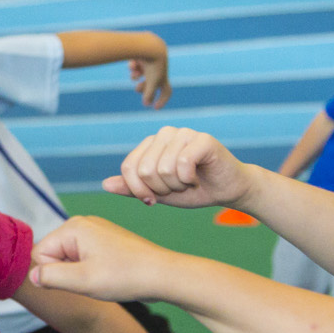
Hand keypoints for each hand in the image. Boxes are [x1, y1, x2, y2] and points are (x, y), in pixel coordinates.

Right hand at [28, 216, 184, 304]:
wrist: (163, 275)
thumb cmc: (125, 276)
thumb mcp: (82, 280)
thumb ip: (50, 277)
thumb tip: (32, 276)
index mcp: (73, 227)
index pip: (39, 254)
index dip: (53, 274)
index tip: (79, 279)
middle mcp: (82, 223)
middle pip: (53, 254)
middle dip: (66, 273)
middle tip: (92, 280)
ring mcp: (95, 230)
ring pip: (68, 258)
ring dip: (79, 274)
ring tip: (102, 278)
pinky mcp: (105, 240)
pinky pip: (83, 257)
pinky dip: (91, 270)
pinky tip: (109, 275)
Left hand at [104, 127, 251, 209]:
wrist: (228, 191)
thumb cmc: (193, 190)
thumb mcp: (158, 193)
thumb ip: (133, 189)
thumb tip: (105, 184)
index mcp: (150, 144)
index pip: (129, 168)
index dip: (139, 191)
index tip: (153, 199)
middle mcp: (165, 134)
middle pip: (145, 170)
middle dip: (161, 189)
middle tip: (178, 188)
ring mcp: (184, 133)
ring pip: (163, 168)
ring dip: (177, 185)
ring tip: (189, 182)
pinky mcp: (203, 138)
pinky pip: (183, 163)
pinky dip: (189, 179)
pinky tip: (198, 178)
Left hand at [129, 48, 170, 108]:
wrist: (149, 45)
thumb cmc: (153, 65)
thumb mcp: (152, 81)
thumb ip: (149, 94)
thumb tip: (147, 103)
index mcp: (163, 77)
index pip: (166, 91)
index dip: (162, 100)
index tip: (155, 108)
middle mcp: (157, 69)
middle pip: (150, 83)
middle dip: (143, 88)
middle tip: (137, 88)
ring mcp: (150, 61)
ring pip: (141, 73)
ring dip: (136, 76)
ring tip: (134, 75)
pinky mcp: (142, 54)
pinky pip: (135, 64)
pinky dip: (133, 66)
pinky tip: (132, 64)